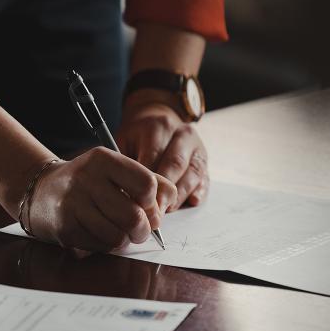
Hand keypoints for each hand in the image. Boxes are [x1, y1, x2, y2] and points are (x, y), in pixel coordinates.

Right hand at [25, 147, 176, 251]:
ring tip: (119, 232)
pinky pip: (100, 246)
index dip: (153, 202)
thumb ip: (149, 180)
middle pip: (135, 216)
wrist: (40, 190)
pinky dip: (106, 246)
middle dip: (143, 230)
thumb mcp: (115, 170)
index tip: (147, 205)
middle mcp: (86, 179)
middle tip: (140, 230)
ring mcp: (73, 204)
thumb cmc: (88, 182)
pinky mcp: (65, 228)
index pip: (147, 184)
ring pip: (118, 236)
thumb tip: (167, 205)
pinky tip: (99, 234)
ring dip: (124, 240)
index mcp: (103, 159)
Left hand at [116, 95, 208, 209]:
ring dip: (180, 195)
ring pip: (192, 173)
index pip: (153, 157)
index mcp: (159, 126)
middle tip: (153, 211)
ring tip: (167, 210)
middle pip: (175, 165)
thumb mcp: (124, 140)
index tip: (137, 201)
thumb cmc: (137, 136)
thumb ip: (125, 163)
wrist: (158, 119)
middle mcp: (182, 134)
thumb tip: (124, 192)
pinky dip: (199, 192)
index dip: (146, 182)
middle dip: (164, 191)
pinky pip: (205, 178)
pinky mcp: (204, 160)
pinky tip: (191, 202)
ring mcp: (197, 147)